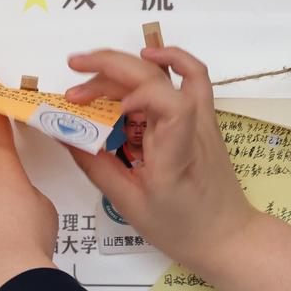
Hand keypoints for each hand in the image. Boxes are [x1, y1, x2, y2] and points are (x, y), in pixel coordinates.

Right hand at [61, 45, 290, 290]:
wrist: (226, 235)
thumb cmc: (181, 228)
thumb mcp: (130, 205)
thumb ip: (96, 166)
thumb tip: (64, 134)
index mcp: (176, 154)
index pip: (170, 104)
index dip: (137, 93)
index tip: (108, 110)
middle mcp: (193, 127)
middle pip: (154, 78)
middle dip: (107, 70)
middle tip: (71, 83)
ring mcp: (202, 119)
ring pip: (165, 74)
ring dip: (123, 69)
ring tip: (89, 78)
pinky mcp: (203, 118)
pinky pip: (191, 77)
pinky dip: (169, 59)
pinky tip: (143, 55)